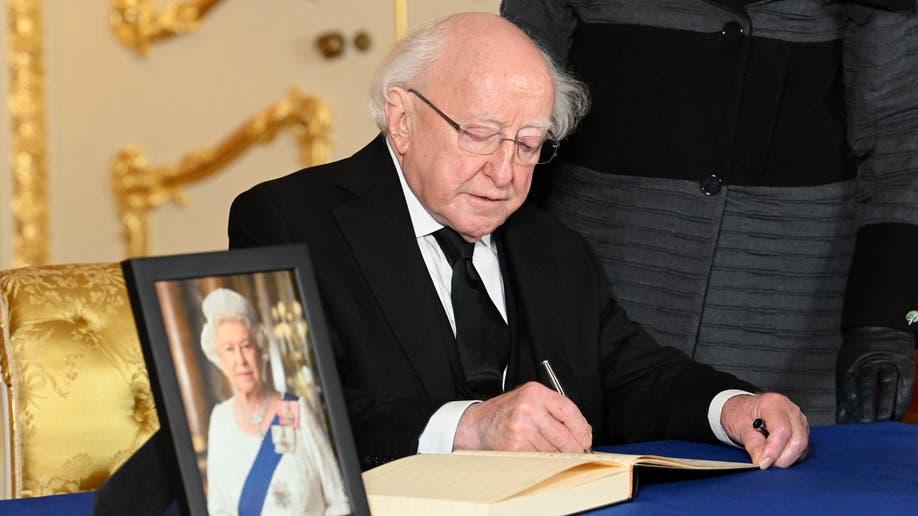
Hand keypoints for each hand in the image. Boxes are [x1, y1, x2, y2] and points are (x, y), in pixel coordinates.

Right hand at [453, 382, 591, 452]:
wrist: (478, 423)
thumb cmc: (508, 411)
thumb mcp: (531, 400)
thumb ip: (556, 410)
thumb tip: (583, 432)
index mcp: (536, 393)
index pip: (569, 411)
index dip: (582, 429)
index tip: (586, 438)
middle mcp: (528, 409)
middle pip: (564, 435)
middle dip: (575, 448)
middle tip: (577, 452)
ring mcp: (521, 428)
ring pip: (554, 450)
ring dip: (558, 455)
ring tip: (552, 450)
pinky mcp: (515, 446)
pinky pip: (540, 458)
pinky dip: (544, 460)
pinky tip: (539, 453)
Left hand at [721, 392, 808, 469]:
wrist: (741, 409)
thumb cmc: (739, 413)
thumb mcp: (739, 426)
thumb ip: (752, 443)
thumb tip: (762, 461)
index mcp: (774, 403)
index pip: (782, 430)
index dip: (774, 450)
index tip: (763, 464)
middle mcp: (791, 410)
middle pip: (798, 440)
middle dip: (783, 458)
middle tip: (766, 466)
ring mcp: (799, 420)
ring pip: (802, 446)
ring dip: (787, 458)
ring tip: (769, 461)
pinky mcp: (802, 431)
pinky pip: (802, 448)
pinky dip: (791, 457)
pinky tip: (776, 457)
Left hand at [836, 326, 915, 422]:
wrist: (877, 328)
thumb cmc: (858, 357)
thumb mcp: (846, 368)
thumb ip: (845, 394)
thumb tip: (842, 422)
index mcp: (849, 363)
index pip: (847, 386)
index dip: (848, 406)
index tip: (848, 424)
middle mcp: (868, 361)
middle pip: (866, 385)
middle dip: (865, 407)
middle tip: (865, 426)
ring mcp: (888, 362)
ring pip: (887, 384)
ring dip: (884, 406)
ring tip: (882, 424)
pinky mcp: (905, 364)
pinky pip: (905, 384)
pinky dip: (901, 401)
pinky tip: (897, 416)